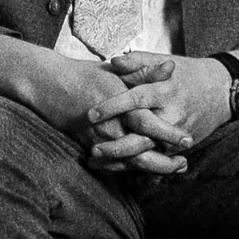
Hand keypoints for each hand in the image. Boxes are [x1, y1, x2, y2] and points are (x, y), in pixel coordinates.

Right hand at [0, 45, 189, 175]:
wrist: (50, 84)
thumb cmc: (86, 74)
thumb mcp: (118, 71)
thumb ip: (146, 72)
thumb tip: (171, 67)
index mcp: (120, 102)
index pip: (149, 123)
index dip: (169, 134)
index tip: (188, 140)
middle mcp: (110, 124)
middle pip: (141, 150)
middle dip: (164, 161)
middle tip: (183, 164)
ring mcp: (98, 137)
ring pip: (128, 162)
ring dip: (151, 168)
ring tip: (170, 169)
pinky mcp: (88, 145)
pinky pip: (112, 164)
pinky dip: (130, 169)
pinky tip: (145, 171)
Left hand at [89, 52, 233, 170]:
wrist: (220, 91)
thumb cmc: (186, 73)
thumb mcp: (163, 61)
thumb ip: (138, 62)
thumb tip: (114, 61)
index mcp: (165, 90)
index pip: (136, 99)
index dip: (113, 107)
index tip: (91, 114)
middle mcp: (172, 114)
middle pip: (142, 133)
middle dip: (117, 144)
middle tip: (93, 148)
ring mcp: (177, 134)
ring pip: (148, 152)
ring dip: (121, 160)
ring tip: (96, 162)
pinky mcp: (180, 147)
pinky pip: (155, 160)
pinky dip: (133, 166)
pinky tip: (111, 168)